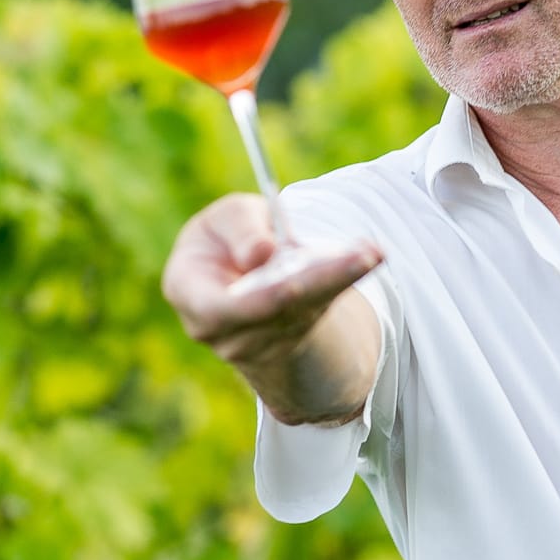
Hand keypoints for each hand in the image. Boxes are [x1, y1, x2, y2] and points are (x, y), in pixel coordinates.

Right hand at [161, 193, 381, 381]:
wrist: (242, 271)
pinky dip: (345, 282)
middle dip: (317, 284)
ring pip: (303, 312)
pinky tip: (370, 258)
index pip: (218, 308)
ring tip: (370, 253)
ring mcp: (256, 343)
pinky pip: (319, 309)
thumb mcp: (226, 217)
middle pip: (273, 313)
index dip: (254, 300)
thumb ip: (239, 227)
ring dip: (340, 281)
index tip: (290, 284)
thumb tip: (260, 255)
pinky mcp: (292, 337)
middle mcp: (220, 330)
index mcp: (189, 291)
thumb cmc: (227, 236)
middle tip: (358, 259)